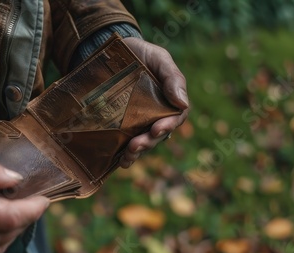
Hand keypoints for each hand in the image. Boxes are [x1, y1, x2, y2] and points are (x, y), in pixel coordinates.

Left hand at [119, 37, 189, 167]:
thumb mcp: (159, 58)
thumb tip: (183, 103)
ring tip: (127, 157)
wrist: (110, 51)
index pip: (174, 118)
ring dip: (136, 152)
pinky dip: (120, 152)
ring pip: (142, 141)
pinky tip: (117, 160)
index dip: (168, 126)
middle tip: (135, 146)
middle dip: (148, 142)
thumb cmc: (140, 53)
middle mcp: (155, 114)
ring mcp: (137, 120)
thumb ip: (172, 77)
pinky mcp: (119, 123)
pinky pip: (122, 141)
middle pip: (157, 135)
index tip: (157, 129)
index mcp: (169, 100)